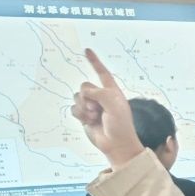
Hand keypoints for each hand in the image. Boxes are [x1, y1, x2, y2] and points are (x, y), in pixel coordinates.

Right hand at [71, 49, 145, 168]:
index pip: (102, 72)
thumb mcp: (113, 103)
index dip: (94, 62)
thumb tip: (84, 94)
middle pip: (84, 86)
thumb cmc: (120, 124)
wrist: (116, 144)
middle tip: (99, 110)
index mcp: (111, 90)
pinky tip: (91, 122)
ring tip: (96, 117)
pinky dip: (81, 115)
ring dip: (85, 109)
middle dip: (88, 98)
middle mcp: (101, 96)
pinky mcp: (85, 116)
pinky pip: (74, 109)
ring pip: (77, 98)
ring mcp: (92, 106)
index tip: (87, 50)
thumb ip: (98, 92)